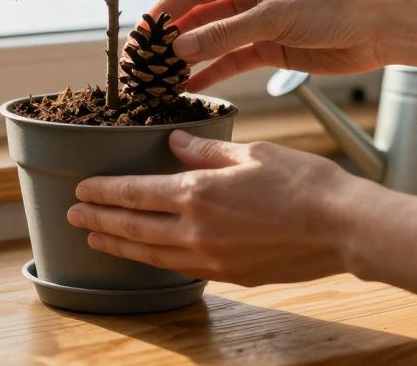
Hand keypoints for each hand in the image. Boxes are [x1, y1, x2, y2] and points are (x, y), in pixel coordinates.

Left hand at [69, 131, 416, 309]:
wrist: (342, 227)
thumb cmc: (304, 183)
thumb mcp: (251, 152)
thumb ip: (205, 149)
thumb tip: (175, 142)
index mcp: (198, 193)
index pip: (135, 193)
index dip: (104, 192)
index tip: (81, 189)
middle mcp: (196, 230)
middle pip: (134, 226)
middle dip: (99, 219)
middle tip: (74, 215)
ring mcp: (211, 257)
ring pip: (150, 253)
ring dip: (120, 245)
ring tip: (96, 239)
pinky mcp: (229, 274)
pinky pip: (179, 268)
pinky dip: (154, 261)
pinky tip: (146, 256)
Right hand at [151, 0, 394, 90]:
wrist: (376, 30)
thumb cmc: (330, 6)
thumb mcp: (272, 18)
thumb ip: (224, 34)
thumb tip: (179, 48)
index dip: (165, 9)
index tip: (142, 32)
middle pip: (199, 16)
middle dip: (172, 38)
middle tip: (144, 61)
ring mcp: (258, 24)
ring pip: (213, 41)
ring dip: (189, 58)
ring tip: (161, 78)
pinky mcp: (270, 49)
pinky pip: (233, 61)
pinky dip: (213, 74)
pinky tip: (191, 87)